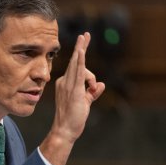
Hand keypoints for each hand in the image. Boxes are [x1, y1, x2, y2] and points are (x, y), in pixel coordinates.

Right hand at [40, 32, 104, 164]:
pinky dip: (80, 62)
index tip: (83, 42)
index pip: (77, 68)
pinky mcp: (74, 91)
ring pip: (78, 66)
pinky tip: (81, 52)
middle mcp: (64, 82)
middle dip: (81, 46)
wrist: (64, 130)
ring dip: (82, 54)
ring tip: (87, 54)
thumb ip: (92, 93)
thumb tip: (101, 85)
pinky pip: (78, 73)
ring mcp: (68, 85)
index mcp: (65, 84)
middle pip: (76, 62)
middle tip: (85, 34)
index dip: (80, 55)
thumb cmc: (73, 118)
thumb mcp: (84, 103)